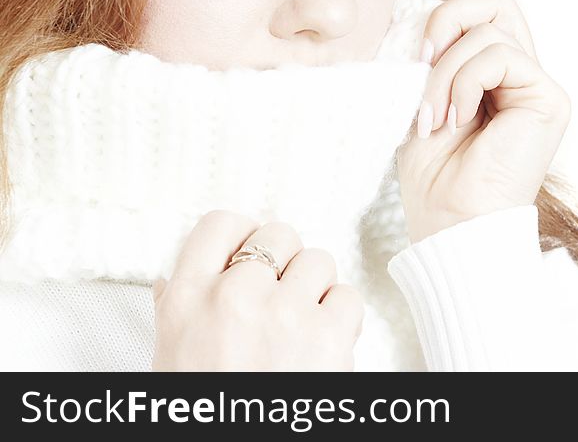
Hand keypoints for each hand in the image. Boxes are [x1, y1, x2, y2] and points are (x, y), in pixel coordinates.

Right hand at [152, 210, 363, 370]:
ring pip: (319, 260)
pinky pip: (347, 296)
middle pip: (279, 235)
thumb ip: (174, 311)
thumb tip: (169, 283)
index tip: (252, 246)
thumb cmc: (205, 413)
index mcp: (188, 299)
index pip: (220, 224)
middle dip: (285, 261)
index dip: (244, 231)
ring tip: (302, 323)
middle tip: (282, 293)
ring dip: (316, 288)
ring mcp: (284, 312)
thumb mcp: (168, 358)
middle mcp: (235, 295)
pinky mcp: (327, 335)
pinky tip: (324, 340)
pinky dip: (342, 316)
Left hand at [396, 0, 570, 243]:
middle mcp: (522, 75)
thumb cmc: (434, 174)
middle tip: (420, 56)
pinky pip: (501, 56)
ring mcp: (538, 86)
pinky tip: (454, 117)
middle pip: (499, 1)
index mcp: (493, 74)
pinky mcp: (549, 99)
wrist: (451, 223)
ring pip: (492, 29)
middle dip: (449, 15)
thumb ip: (430, 54)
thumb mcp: (420, 98)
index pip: (487, 7)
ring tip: (430, 113)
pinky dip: (464, 80)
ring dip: (445, 68)